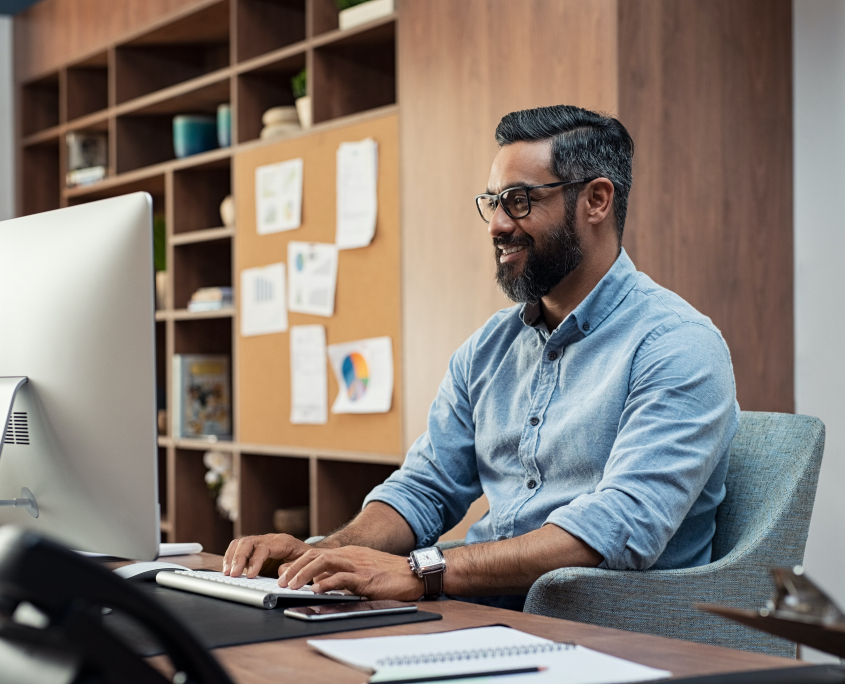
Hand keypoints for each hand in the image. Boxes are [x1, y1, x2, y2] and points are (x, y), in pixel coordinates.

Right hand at [223, 534, 312, 577]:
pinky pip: (239, 547)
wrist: (309, 554)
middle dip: (238, 558)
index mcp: (283, 542)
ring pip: (241, 543)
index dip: (255, 560)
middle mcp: (269, 539)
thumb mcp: (304, 564)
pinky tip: (228, 569)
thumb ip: (293, 568)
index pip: (264, 547)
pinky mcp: (255, 549)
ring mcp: (261, 542)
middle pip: (248, 542)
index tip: (250, 575)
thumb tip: (279, 572)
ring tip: (227, 573)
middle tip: (233, 574)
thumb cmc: (306, 560)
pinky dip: (231, 557)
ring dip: (231, 557)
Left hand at [279, 546, 423, 600]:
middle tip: (281, 582)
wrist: (414, 573)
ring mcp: (358, 565)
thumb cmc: (390, 574)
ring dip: (304, 574)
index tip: (283, 575)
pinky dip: (327, 583)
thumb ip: (342, 575)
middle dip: (295, 568)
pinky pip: (342, 577)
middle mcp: (351, 555)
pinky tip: (317, 590)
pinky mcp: (366, 578)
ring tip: (292, 585)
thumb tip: (320, 583)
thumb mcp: (362, 571)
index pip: (316, 554)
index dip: (297, 563)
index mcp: (349, 553)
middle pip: (316, 555)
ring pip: (324, 563)